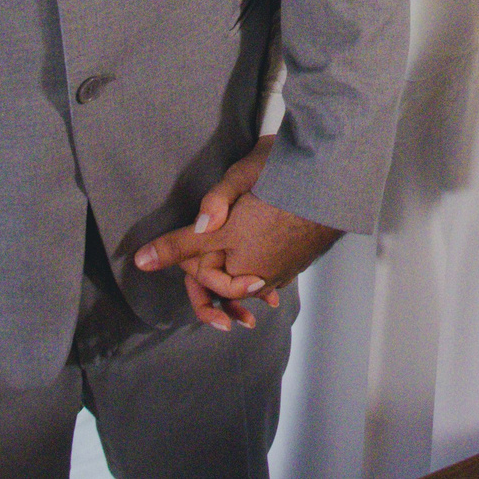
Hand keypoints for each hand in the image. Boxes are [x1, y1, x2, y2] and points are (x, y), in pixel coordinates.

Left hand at [135, 136, 281, 329]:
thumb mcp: (243, 175)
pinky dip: (253, 291)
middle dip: (199, 279)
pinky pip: (264, 287)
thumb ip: (213, 204)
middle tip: (186, 270)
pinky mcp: (292, 268)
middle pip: (215, 280)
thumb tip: (191, 228)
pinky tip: (252, 289)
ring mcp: (275, 268)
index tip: (142, 259)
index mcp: (236, 237)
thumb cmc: (288, 170)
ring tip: (219, 308)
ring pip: (240, 289)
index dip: (168, 252)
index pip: (192, 253)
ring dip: (227, 294)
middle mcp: (253, 261)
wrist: (335, 177)